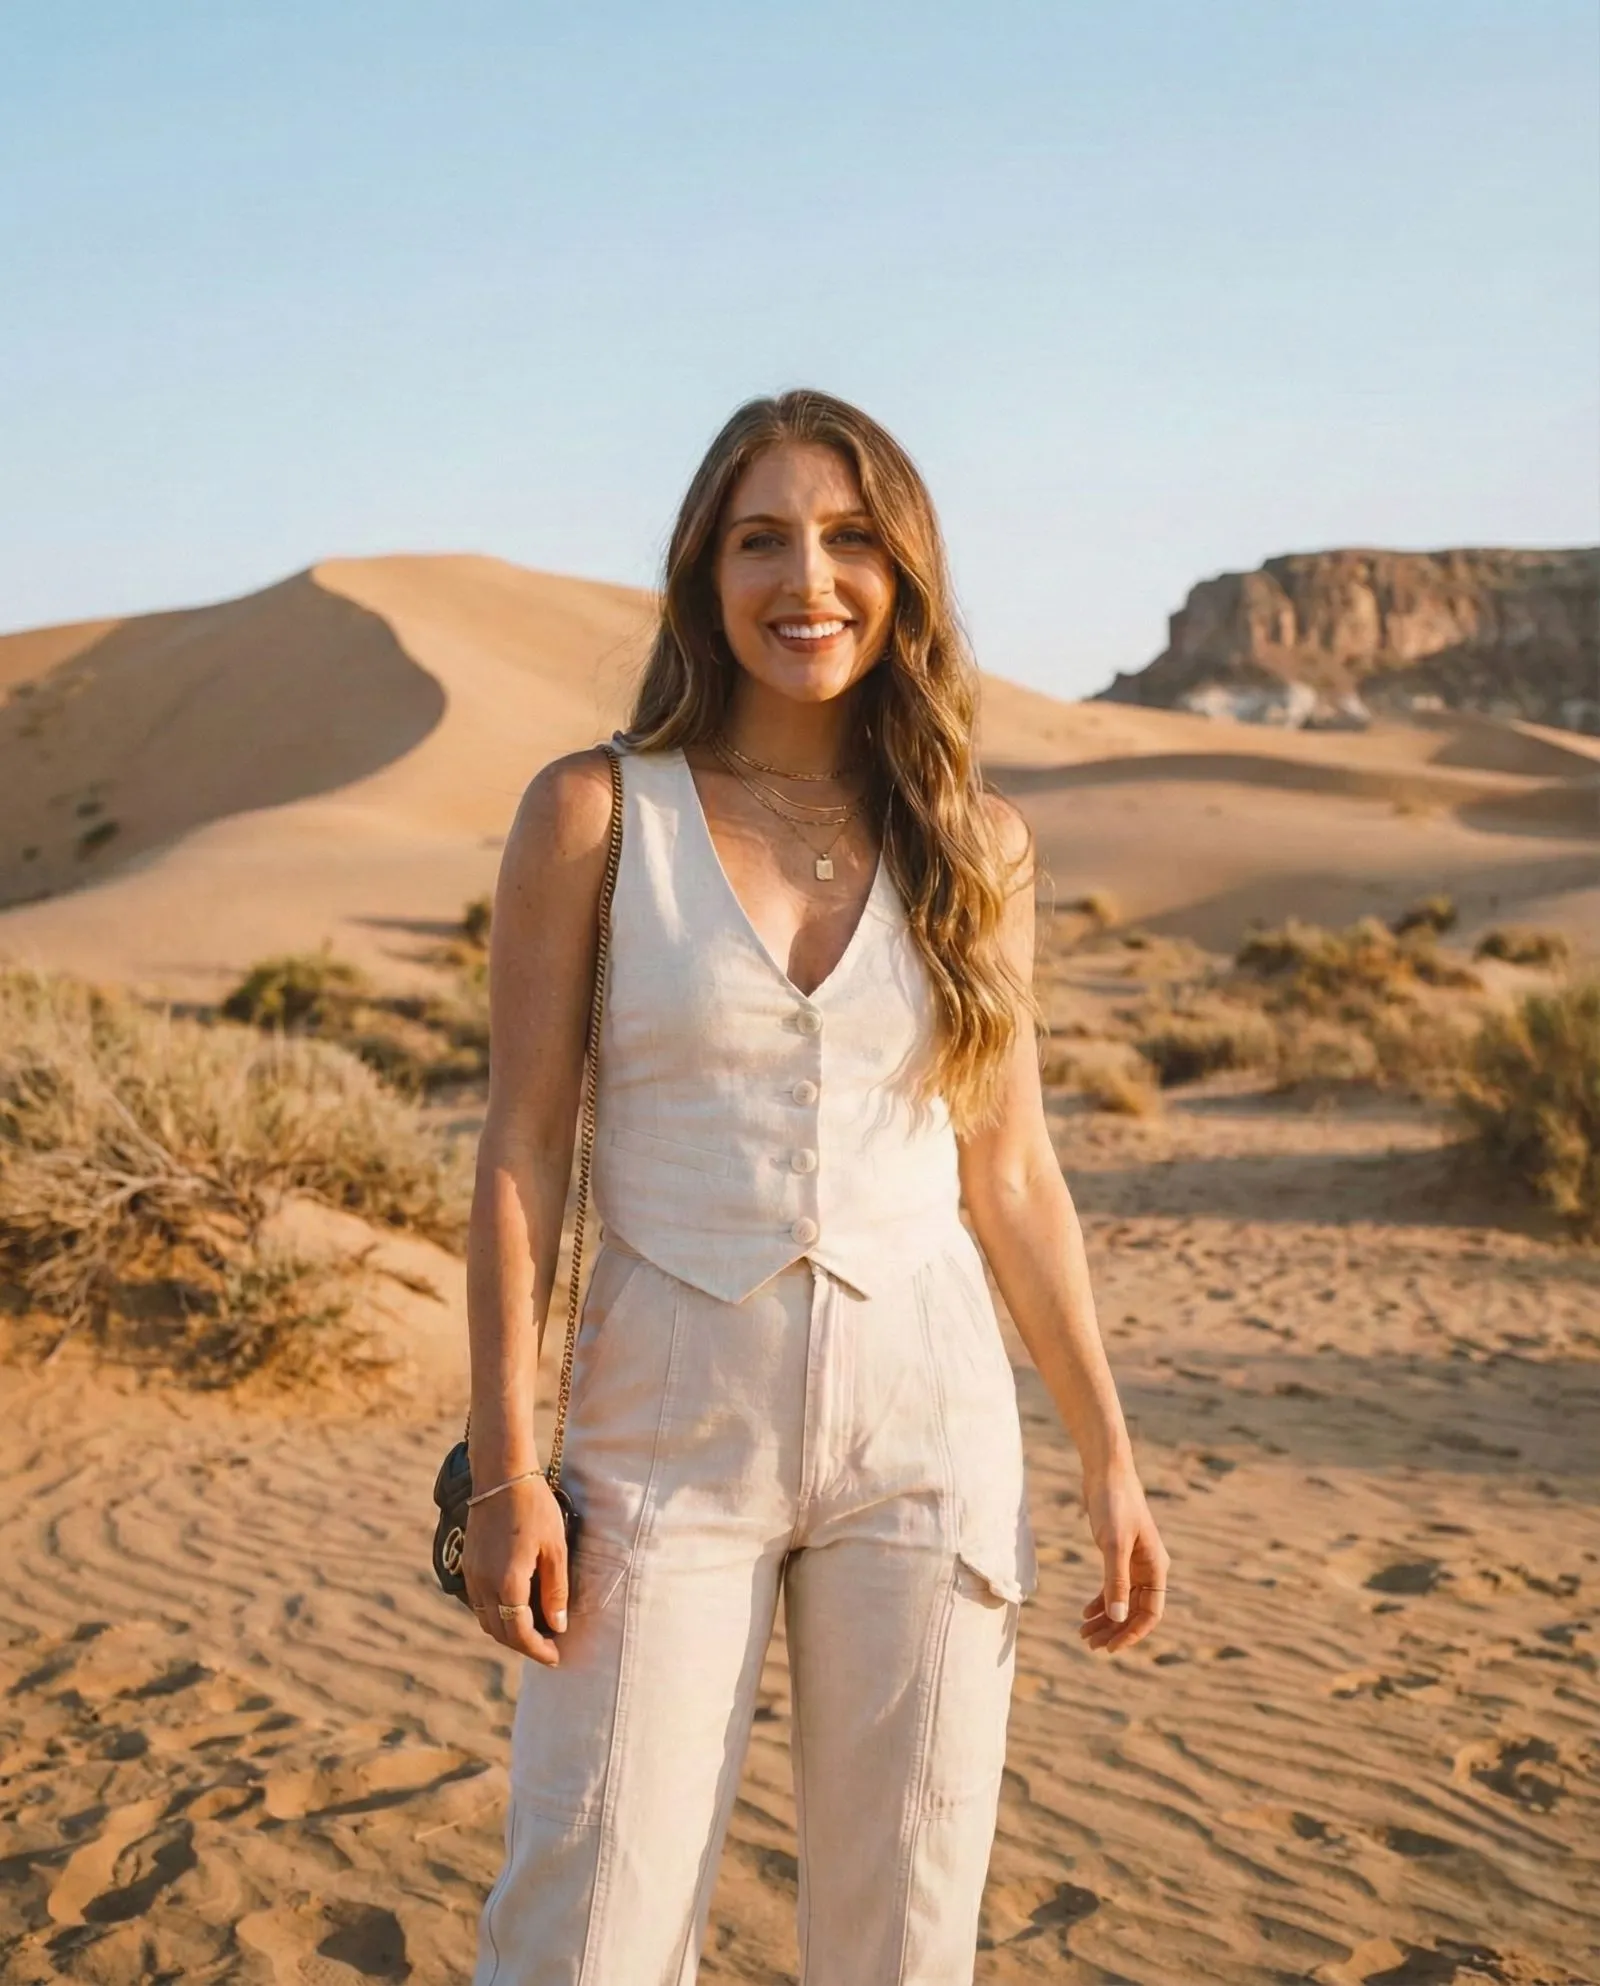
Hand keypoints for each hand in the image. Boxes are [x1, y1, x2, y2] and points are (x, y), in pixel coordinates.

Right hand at [461, 1473, 568, 1665]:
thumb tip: (558, 1626)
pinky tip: (514, 1606)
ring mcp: (472, 1574)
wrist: (501, 1476)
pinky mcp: (468, 1564)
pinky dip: (495, 1614)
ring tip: (533, 1630)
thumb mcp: (555, 1548)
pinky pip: (478, 1603)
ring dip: (507, 1631)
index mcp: (507, 1583)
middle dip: (523, 1645)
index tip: (555, 1656)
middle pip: (500, 1632)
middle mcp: (484, 1584)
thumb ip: (555, 1590)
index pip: (519, 1634)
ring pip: (486, 1620)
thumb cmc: (534, 1507)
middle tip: (547, 1647)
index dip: (538, 1650)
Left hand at [1079, 1460, 1169, 1654]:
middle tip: (1090, 1644)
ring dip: (1106, 1619)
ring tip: (1083, 1634)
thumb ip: (1115, 1580)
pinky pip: (1113, 1585)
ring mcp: (1134, 1561)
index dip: (1131, 1633)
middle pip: (1134, 1610)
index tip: (1110, 1648)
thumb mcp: (1113, 1544)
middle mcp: (1148, 1567)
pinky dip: (1101, 1600)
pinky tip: (1085, 1613)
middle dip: (1114, 1630)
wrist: (1106, 1472)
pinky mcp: (1118, 1553)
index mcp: (1155, 1567)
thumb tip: (1116, 1617)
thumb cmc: (1114, 1504)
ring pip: (1122, 1600)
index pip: (1150, 1613)